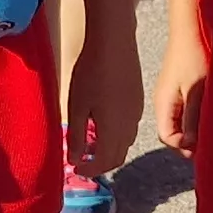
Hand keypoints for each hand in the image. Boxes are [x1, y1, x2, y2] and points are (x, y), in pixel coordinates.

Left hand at [69, 23, 143, 177]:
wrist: (114, 41)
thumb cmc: (91, 72)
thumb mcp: (77, 107)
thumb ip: (77, 137)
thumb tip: (74, 161)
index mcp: (114, 130)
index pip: (105, 162)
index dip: (90, 171)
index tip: (75, 170)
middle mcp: (130, 125)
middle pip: (118, 156)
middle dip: (100, 163)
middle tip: (81, 161)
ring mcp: (137, 111)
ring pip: (125, 142)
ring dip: (109, 149)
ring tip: (89, 142)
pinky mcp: (138, 99)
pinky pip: (130, 126)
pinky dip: (116, 134)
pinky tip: (102, 122)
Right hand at [151, 29, 210, 156]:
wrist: (192, 25)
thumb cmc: (195, 54)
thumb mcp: (196, 90)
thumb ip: (193, 119)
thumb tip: (190, 147)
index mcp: (163, 104)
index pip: (168, 138)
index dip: (186, 146)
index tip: (207, 145)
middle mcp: (165, 102)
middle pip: (174, 133)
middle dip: (192, 140)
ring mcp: (173, 94)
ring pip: (182, 122)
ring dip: (198, 128)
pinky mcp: (182, 88)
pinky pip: (188, 110)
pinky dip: (200, 116)